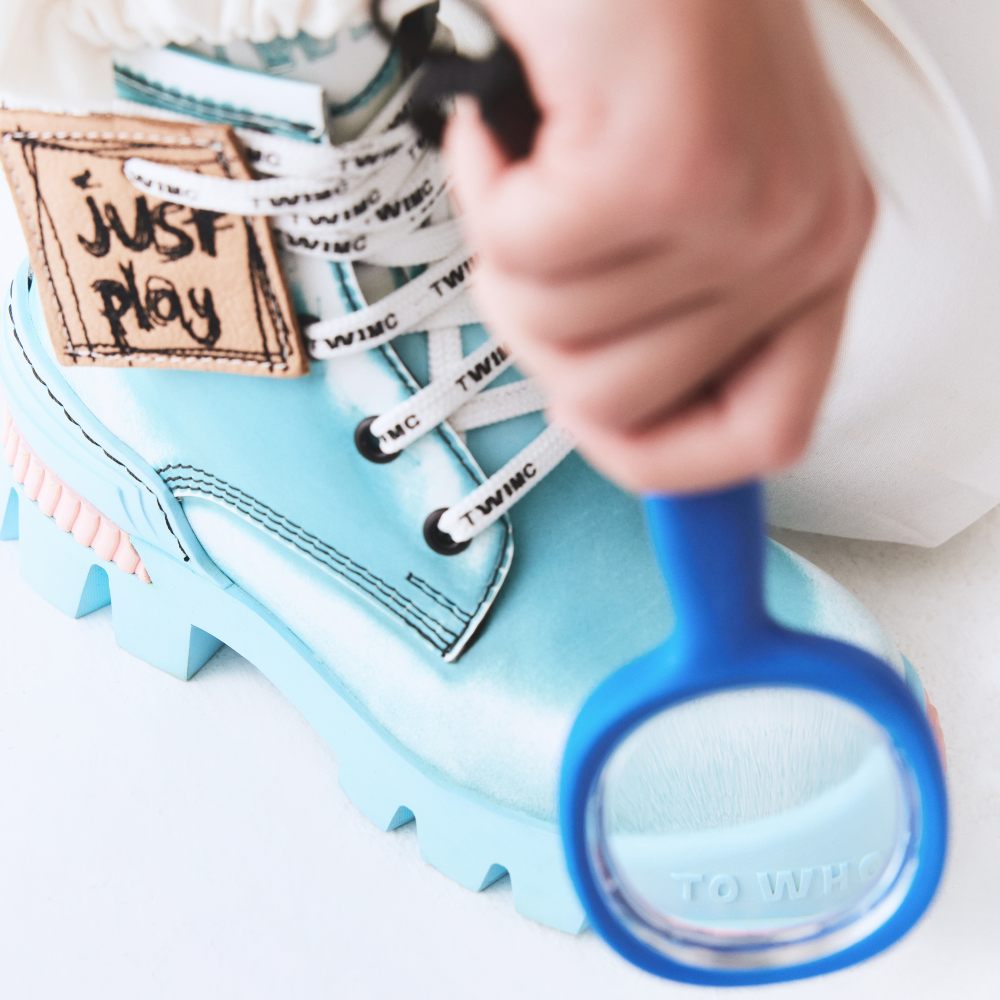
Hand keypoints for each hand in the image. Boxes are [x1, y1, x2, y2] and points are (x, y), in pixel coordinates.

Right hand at [445, 0, 874, 492]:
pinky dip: (486, 186)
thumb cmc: (644, 31)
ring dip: (509, 245)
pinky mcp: (657, 168)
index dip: (665, 464)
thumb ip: (668, 308)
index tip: (600, 442)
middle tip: (542, 234)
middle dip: (539, 328)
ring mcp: (736, 208)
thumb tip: (608, 416)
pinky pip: (521, 253)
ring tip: (539, 160)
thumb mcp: (686, 194)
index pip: (762, 435)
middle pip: (616, 403)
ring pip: (553, 332)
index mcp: (812, 254)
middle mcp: (796, 239)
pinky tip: (516, 125)